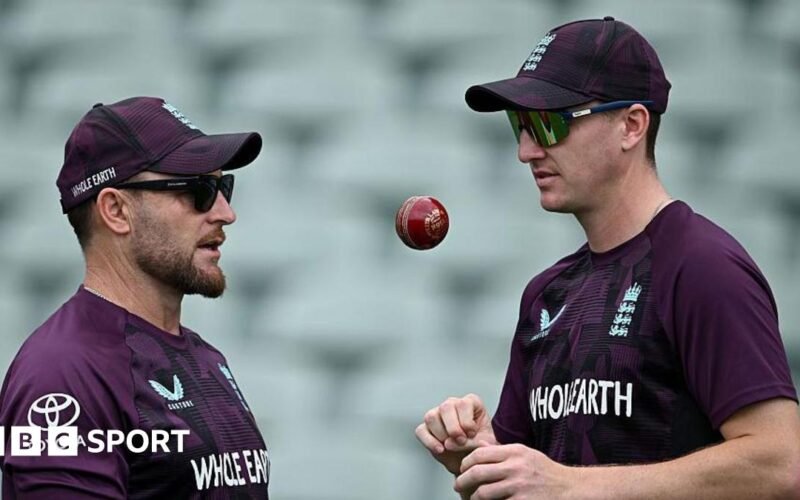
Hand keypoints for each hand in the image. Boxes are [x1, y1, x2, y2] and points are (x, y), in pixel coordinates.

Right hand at [415, 394, 496, 474]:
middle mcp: (452, 405)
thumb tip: (454, 442)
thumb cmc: (480, 447)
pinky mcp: (426, 428)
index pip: (463, 404)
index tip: (472, 434)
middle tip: (461, 441)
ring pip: (431, 417)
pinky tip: (440, 450)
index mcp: (470, 402)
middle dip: (453, 428)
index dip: (467, 421)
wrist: (471, 460)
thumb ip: (474, 442)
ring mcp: (437, 414)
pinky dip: (429, 442)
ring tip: (451, 446)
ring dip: (442, 434)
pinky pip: (421, 431)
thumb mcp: (484, 444)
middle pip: (446, 407)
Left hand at [455, 444, 572, 498]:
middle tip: (458, 485)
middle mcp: (516, 467)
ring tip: (471, 498)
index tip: (462, 469)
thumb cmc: (545, 471)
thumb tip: (479, 447)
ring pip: (483, 492)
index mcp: (514, 452)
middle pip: (477, 472)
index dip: (466, 462)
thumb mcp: (525, 453)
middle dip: (462, 480)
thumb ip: (502, 451)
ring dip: (472, 497)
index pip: (480, 454)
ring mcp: (519, 486)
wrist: (568, 487)